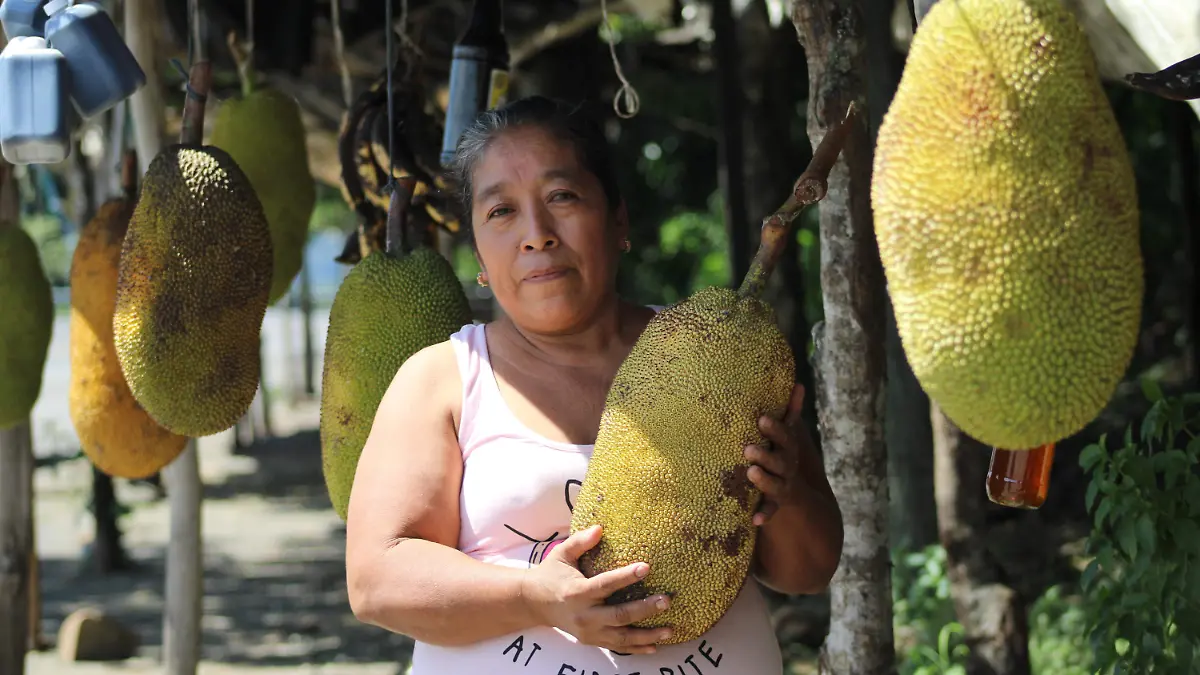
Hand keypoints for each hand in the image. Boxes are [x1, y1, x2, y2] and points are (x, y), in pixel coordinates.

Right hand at [521, 525, 673, 653]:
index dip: (626, 577)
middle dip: (644, 609)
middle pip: (619, 615)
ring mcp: (588, 631)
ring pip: (621, 637)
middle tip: (667, 600)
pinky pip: (617, 647)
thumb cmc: (551, 574)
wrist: (534, 603)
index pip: (605, 584)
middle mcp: (584, 615)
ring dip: (646, 635)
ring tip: (669, 630)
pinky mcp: (591, 640)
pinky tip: (654, 646)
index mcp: (577, 592)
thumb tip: (600, 528)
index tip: (646, 567)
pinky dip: (636, 649)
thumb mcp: (562, 554)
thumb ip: (580, 541)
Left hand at [745, 383, 812, 525]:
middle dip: (766, 454)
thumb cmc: (783, 452)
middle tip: (748, 448)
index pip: (785, 437)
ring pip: (776, 484)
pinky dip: (764, 515)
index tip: (762, 419)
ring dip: (765, 480)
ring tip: (751, 472)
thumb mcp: (788, 433)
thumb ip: (791, 411)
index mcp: (788, 448)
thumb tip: (799, 384)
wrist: (801, 492)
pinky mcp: (776, 503)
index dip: (775, 429)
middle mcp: (788, 466)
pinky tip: (755, 521)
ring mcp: (783, 485)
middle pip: (781, 461)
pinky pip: (771, 510)